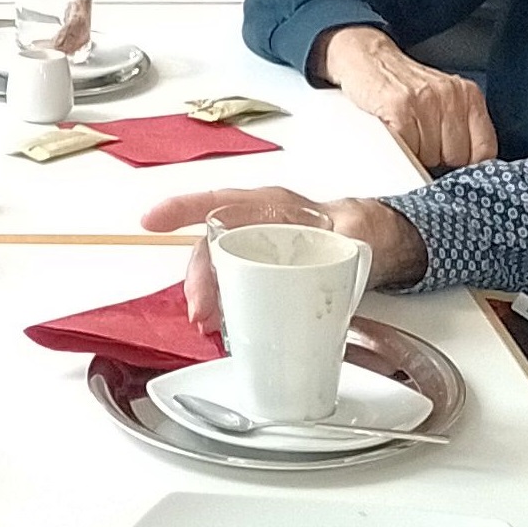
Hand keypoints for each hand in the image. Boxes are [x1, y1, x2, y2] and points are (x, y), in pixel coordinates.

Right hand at [136, 189, 428, 332]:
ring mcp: (257, 251)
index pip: (222, 202)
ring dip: (204, 295)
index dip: (184, 208)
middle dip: (198, 275)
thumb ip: (352, 235)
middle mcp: (258, 225)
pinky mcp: (260, 274)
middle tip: (199, 309)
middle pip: (213, 244)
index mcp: (275, 206)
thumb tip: (346, 245)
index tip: (152, 221)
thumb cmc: (359, 228)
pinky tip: (217, 324)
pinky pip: (231, 285)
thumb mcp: (358, 228)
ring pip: (217, 267)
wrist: (375, 243)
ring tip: (205, 322)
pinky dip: (220, 305)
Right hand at [322, 28, 497, 169]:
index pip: (485, 149)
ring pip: (430, 157)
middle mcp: (451, 95)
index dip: (467, 163)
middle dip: (438, 158)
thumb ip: (462, 128)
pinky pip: (405, 149)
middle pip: (456, 157)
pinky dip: (397, 148)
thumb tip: (467, 170)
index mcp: (469, 95)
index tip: (453, 162)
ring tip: (406, 131)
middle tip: (422, 139)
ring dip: (415, 153)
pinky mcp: (399, 107)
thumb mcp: (445, 100)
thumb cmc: (406, 86)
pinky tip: (394, 128)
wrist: (368, 59)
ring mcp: (426, 100)